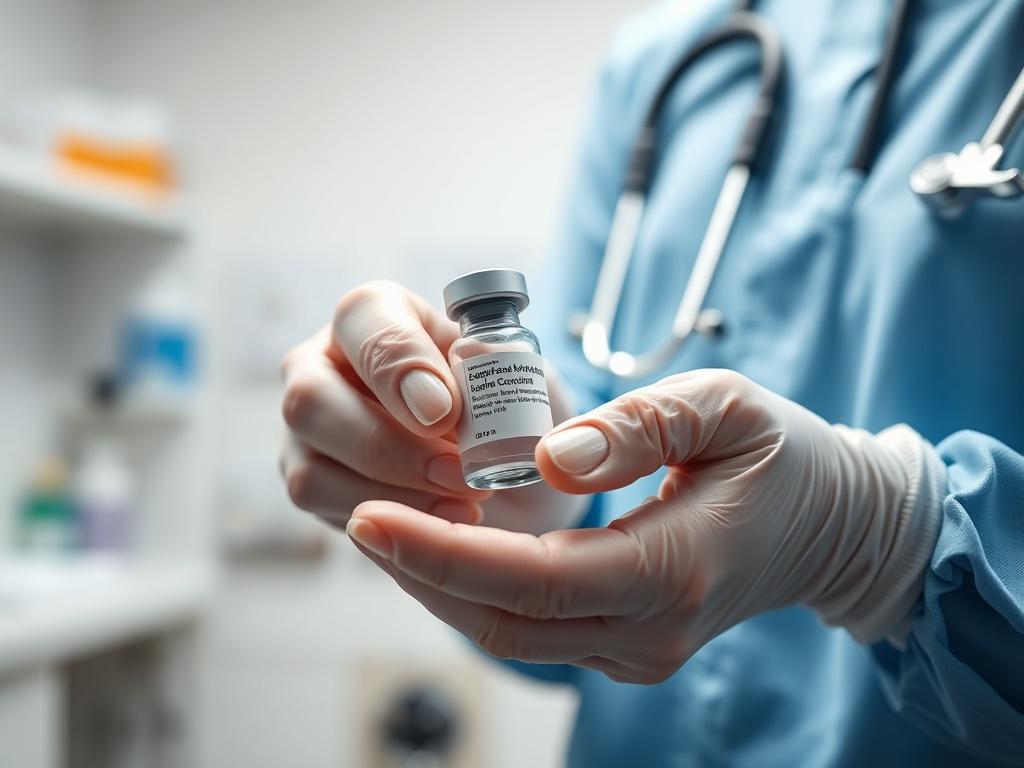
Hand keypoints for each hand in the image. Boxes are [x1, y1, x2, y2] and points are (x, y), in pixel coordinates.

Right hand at [279, 281, 586, 532]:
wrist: (503, 463)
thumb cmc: (501, 403)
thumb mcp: (515, 373)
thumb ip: (498, 364)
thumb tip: (473, 373)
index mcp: (374, 313)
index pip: (365, 321)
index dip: (402, 367)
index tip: (447, 412)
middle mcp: (320, 362)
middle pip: (311, 399)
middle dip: (392, 446)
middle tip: (459, 472)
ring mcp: (306, 428)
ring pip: (310, 467)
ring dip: (393, 492)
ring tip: (465, 501)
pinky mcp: (308, 480)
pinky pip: (324, 509)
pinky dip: (391, 520)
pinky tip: (447, 518)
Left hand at [347, 369, 939, 682]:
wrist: (835, 527)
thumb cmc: (786, 456)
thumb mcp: (727, 410)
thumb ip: (638, 427)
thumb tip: (546, 455)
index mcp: (675, 570)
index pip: (533, 577)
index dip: (442, 552)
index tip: (370, 516)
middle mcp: (650, 631)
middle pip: (503, 618)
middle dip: (420, 569)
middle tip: (357, 515)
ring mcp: (638, 651)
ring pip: (508, 633)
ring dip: (438, 584)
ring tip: (383, 527)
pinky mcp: (626, 645)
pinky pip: (531, 627)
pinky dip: (475, 590)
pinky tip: (441, 545)